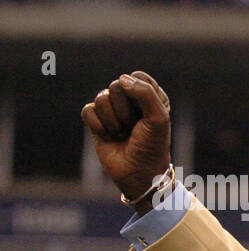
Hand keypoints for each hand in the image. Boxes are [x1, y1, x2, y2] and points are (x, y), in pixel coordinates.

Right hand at [80, 71, 171, 208]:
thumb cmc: (152, 146)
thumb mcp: (158, 118)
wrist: (138, 173)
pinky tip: (109, 137)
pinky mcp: (96, 121)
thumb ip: (145, 93)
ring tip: (123, 134)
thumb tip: (121, 79)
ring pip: (101, 98)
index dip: (139, 94)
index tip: (147, 114)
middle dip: (125, 111)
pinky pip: (88, 111)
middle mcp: (130, 100)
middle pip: (117, 86)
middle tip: (134, 128)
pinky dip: (98, 126)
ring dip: (113, 121)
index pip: (138, 77)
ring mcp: (112, 110)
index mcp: (150, 96)